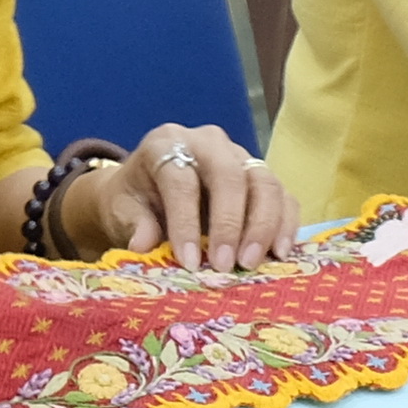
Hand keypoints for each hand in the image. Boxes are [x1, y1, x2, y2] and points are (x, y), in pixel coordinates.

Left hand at [73, 123, 302, 267]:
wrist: (148, 190)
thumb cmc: (135, 199)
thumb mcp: (122, 209)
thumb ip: (134, 223)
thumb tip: (143, 245)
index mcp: (166, 143)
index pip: (181, 179)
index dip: (185, 222)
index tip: (188, 262)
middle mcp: (208, 142)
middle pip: (230, 175)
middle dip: (230, 224)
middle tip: (226, 265)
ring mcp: (240, 156)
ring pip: (264, 183)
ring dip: (262, 226)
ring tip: (251, 263)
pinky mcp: (262, 177)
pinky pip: (283, 196)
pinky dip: (285, 225)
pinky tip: (278, 254)